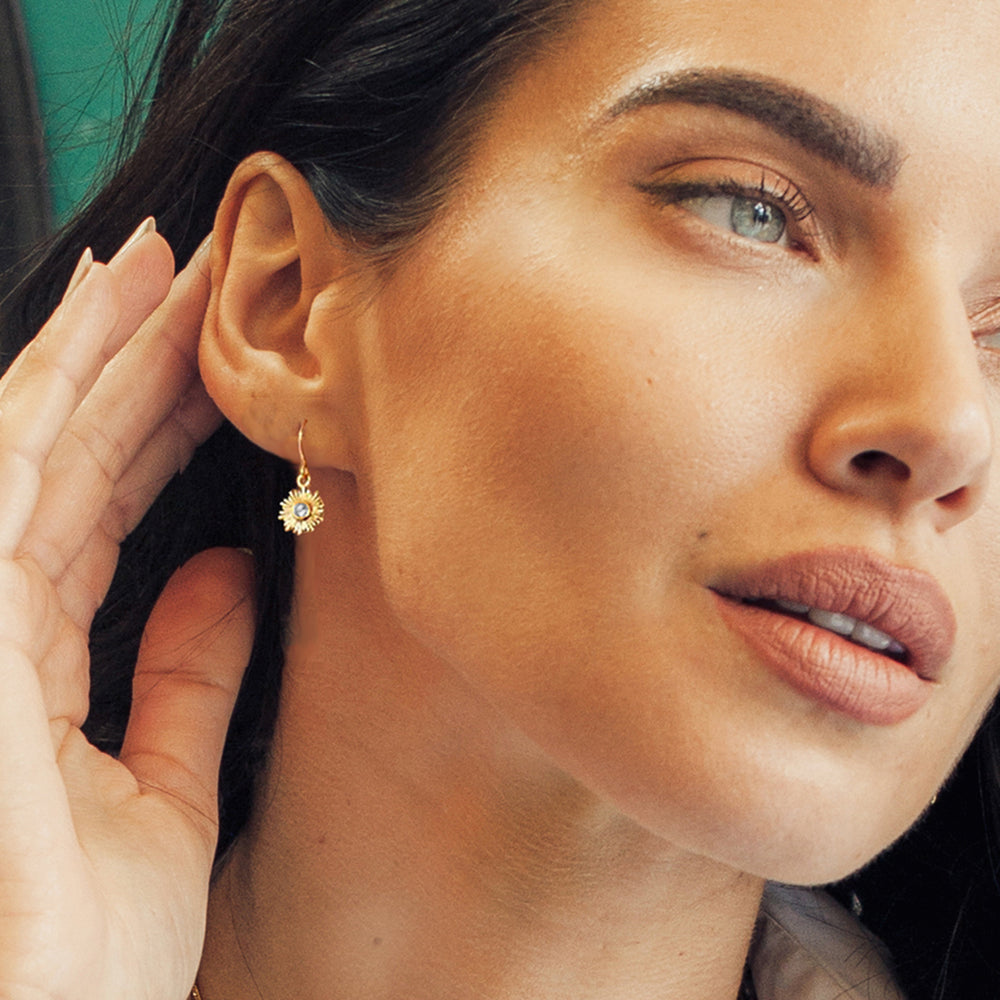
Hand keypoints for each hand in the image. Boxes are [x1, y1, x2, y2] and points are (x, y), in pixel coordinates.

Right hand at [0, 226, 253, 998]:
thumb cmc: (82, 963)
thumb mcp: (163, 793)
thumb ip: (187, 675)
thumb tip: (228, 568)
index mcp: (35, 658)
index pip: (102, 506)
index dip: (156, 422)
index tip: (216, 355)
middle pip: (68, 460)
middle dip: (129, 359)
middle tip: (192, 272)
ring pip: (30, 451)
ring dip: (92, 351)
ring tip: (154, 265)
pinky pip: (2, 491)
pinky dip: (37, 408)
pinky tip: (91, 330)